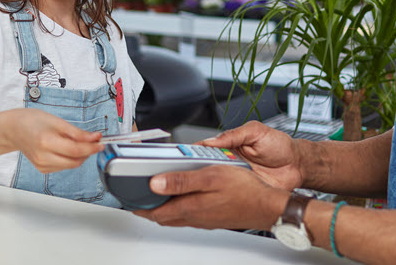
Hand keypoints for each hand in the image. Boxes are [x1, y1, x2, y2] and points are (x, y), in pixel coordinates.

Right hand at [8, 109, 102, 173]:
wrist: (14, 129)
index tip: (101, 143)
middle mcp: (43, 157)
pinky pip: (63, 166)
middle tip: (94, 141)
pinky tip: (66, 149)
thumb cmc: (32, 121)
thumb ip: (76, 132)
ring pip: (71, 165)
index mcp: (46, 142)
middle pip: (75, 160)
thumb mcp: (56, 121)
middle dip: (88, 152)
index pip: (76, 150)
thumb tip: (94, 138)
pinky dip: (70, 159)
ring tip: (78, 142)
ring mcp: (42, 165)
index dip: (92, 148)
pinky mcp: (42, 169)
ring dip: (80, 156)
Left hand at [133, 165, 288, 229]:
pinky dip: (179, 207)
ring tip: (156, 196)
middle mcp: (195, 217)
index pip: (156, 212)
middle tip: (138, 198)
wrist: (267, 206)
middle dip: (148, 208)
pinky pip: (190, 215)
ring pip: (177, 216)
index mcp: (190, 207)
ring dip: (164, 208)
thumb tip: (155, 183)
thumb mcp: (210, 177)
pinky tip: (185, 197)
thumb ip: (181, 181)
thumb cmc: (244, 190)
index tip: (128, 200)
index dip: (139, 207)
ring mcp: (205, 219)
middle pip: (164, 216)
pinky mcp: (213, 218)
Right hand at [199, 120, 302, 189]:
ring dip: (207, 184)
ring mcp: (236, 178)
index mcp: (229, 145)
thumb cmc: (280, 146)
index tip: (182, 157)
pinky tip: (216, 196)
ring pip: (214, 182)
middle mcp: (229, 162)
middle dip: (195, 170)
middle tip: (190, 173)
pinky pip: (229, 195)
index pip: (205, 148)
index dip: (193, 152)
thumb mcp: (256, 131)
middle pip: (205, 167)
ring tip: (200, 184)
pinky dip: (222, 196)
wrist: (297, 165)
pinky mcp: (243, 191)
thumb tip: (213, 139)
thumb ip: (235, 134)